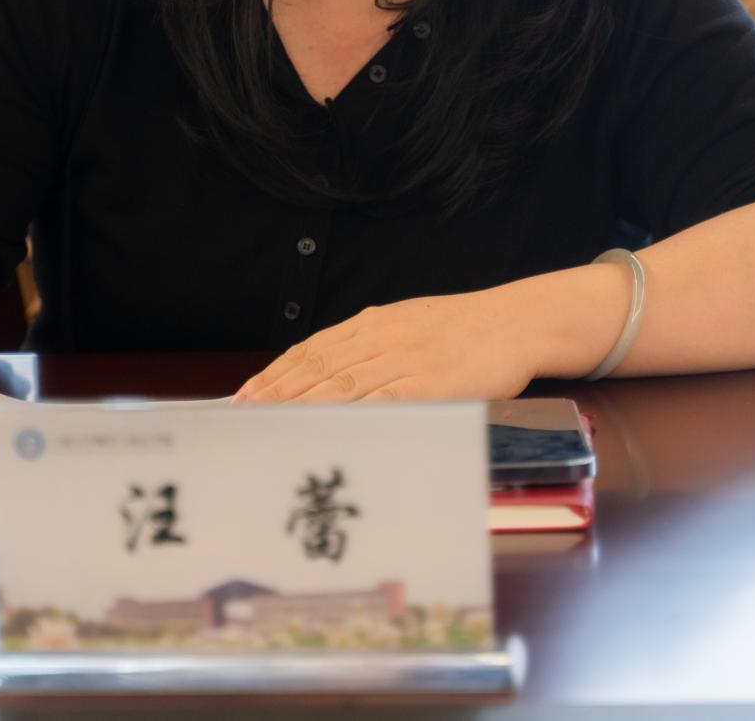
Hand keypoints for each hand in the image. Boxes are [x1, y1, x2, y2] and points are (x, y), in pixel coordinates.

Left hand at [232, 288, 540, 402]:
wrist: (515, 322)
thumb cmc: (462, 330)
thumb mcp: (408, 325)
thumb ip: (369, 346)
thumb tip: (325, 374)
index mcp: (372, 323)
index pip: (310, 351)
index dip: (273, 375)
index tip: (241, 397)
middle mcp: (381, 339)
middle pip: (316, 370)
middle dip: (274, 396)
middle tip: (239, 419)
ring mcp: (405, 361)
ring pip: (341, 386)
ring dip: (300, 410)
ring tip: (267, 429)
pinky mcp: (430, 385)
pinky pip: (383, 402)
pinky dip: (351, 418)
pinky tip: (326, 431)